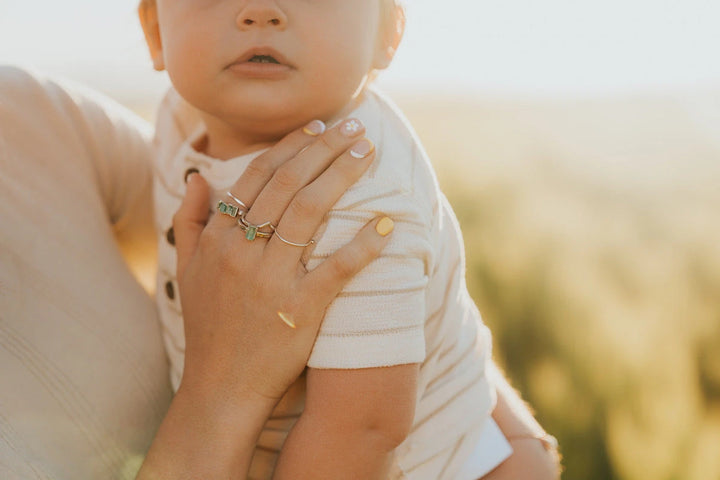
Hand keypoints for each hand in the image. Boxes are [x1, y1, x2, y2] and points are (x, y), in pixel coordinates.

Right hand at [137, 119, 391, 478]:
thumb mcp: (188, 270)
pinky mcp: (300, 310)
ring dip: (341, 176)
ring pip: (309, 212)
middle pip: (288, 184)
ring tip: (367, 152)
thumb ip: (191, 220)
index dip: (290, 147)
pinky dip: (362, 245)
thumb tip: (200, 177)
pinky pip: (336, 269)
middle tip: (353, 127)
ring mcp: (272, 281)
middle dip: (324, 148)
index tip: (317, 126)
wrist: (221, 386)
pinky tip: (385, 224)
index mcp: (219, 239)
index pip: (258, 177)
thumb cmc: (208, 327)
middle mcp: (243, 253)